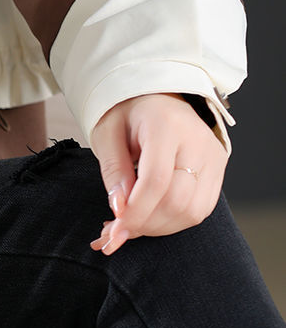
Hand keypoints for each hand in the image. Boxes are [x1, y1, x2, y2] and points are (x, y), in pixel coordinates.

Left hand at [89, 92, 227, 254]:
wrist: (156, 96)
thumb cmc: (128, 112)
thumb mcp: (107, 133)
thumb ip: (113, 171)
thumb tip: (119, 210)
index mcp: (167, 125)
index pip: (157, 180)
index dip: (136, 211)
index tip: (115, 230)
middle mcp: (198, 141)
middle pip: (177, 200)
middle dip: (145, 223)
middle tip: (117, 231)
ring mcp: (214, 156)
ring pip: (192, 211)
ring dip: (158, 227)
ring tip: (131, 224)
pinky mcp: (219, 169)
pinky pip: (201, 209)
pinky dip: (173, 221)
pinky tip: (151, 218)